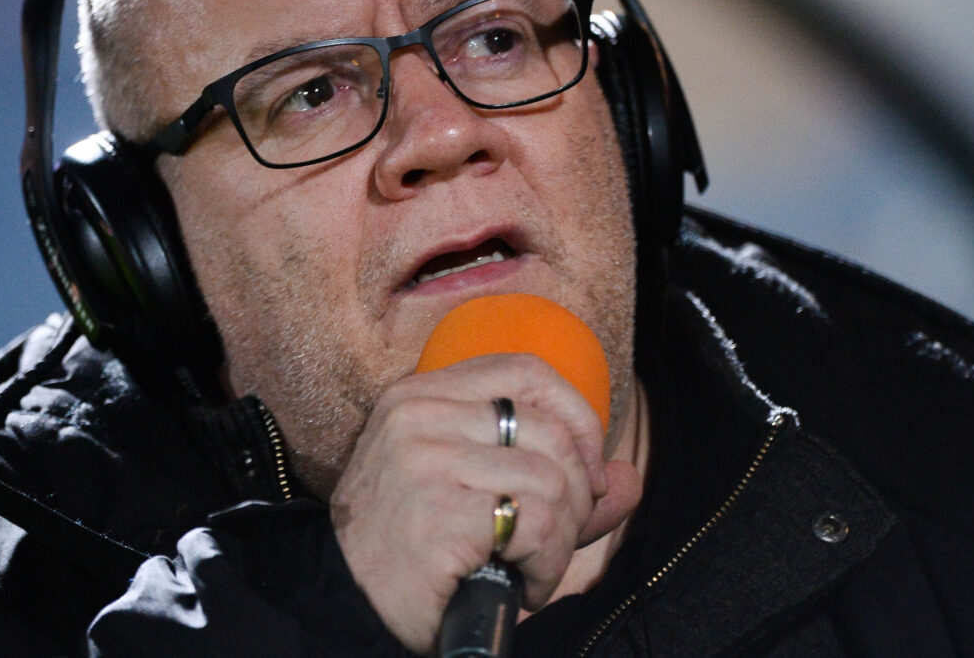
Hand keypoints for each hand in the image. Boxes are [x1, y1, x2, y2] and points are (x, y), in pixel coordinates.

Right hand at [329, 353, 640, 654]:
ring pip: (551, 482)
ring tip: (534, 568)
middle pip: (550, 432)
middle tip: (557, 539)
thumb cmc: (411, 547)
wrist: (343, 601)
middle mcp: (419, 415)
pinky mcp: (439, 510)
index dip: (576, 413)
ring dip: (561, 541)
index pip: (524, 371)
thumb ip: (554, 482)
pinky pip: (536, 525)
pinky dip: (546, 565)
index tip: (588, 465)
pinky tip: (523, 584)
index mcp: (421, 394)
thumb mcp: (473, 493)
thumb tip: (630, 480)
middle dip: (578, 495)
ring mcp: (426, 459)